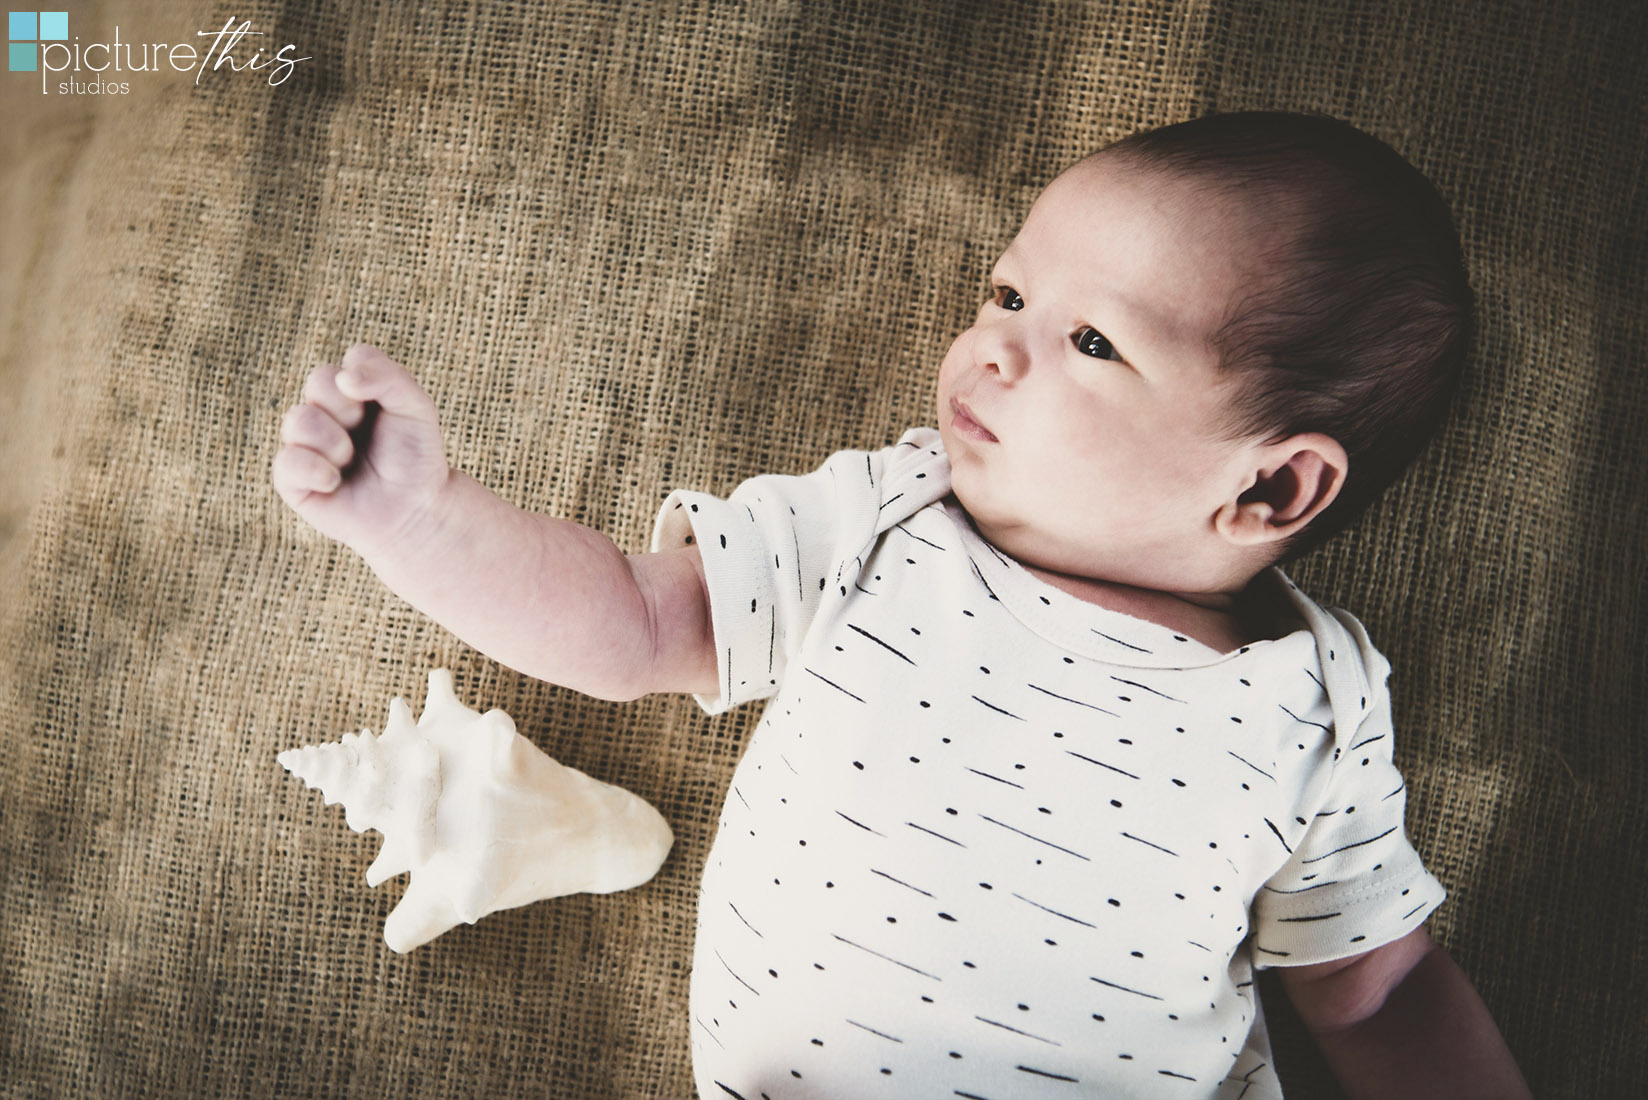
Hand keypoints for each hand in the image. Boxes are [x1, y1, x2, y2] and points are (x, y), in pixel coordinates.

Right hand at [272, 345, 451, 557]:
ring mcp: (304, 443)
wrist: (415, 509)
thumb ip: (388, 376)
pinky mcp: (292, 479)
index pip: (348, 361)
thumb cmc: (414, 457)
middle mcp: (323, 411)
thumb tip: (344, 377)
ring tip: (351, 461)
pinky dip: (317, 471)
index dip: (368, 382)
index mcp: (351, 390)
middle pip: (319, 380)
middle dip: (350, 408)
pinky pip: (288, 461)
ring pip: (299, 419)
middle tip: (366, 432)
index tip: (388, 407)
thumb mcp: (416, 407)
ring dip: (336, 443)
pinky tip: (335, 483)